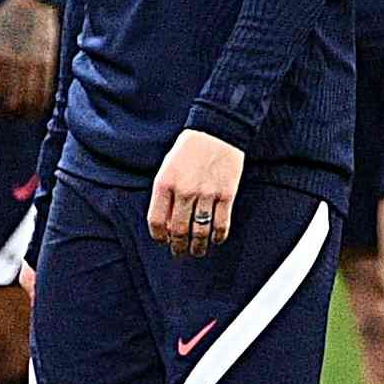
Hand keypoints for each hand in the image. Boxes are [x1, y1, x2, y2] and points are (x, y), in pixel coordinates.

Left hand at [0, 0, 59, 124]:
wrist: (34, 0)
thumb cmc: (7, 21)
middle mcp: (15, 64)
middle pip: (13, 104)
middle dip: (9, 115)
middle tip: (7, 117)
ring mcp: (34, 64)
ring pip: (31, 102)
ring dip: (26, 113)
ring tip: (22, 115)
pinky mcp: (49, 63)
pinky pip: (46, 92)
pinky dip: (41, 104)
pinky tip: (37, 107)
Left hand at [146, 127, 243, 256]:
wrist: (217, 131)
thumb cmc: (189, 149)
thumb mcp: (167, 167)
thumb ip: (165, 194)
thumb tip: (167, 224)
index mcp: (165, 183)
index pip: (157, 222)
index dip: (159, 237)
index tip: (163, 242)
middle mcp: (184, 191)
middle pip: (178, 231)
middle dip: (178, 246)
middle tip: (179, 252)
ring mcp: (206, 194)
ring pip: (200, 232)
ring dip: (197, 246)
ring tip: (196, 251)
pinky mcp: (226, 194)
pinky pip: (221, 224)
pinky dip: (218, 237)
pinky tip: (215, 240)